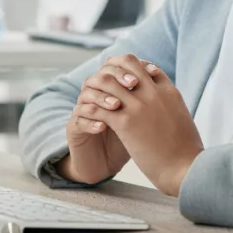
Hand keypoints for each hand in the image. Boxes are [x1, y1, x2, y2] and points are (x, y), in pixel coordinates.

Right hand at [58, 61, 142, 183]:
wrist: (107, 165)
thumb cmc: (128, 139)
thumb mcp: (140, 117)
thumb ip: (145, 96)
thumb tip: (158, 72)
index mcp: (111, 89)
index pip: (116, 67)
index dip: (131, 67)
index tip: (150, 72)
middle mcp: (95, 96)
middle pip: (101, 76)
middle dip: (118, 77)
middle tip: (133, 84)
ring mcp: (83, 111)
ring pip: (86, 94)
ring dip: (103, 98)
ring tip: (117, 106)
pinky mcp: (74, 129)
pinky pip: (78, 120)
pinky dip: (91, 122)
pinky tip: (103, 127)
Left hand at [75, 54, 203, 196]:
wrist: (186, 169)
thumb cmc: (188, 151)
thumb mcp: (183, 119)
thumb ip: (173, 106)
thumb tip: (169, 106)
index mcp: (169, 91)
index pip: (147, 67)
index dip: (134, 71)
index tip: (124, 81)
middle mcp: (153, 93)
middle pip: (128, 63)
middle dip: (114, 71)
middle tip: (105, 85)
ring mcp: (139, 106)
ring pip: (109, 82)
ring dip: (99, 90)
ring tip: (94, 100)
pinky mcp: (126, 123)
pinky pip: (100, 107)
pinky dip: (93, 109)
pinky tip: (92, 118)